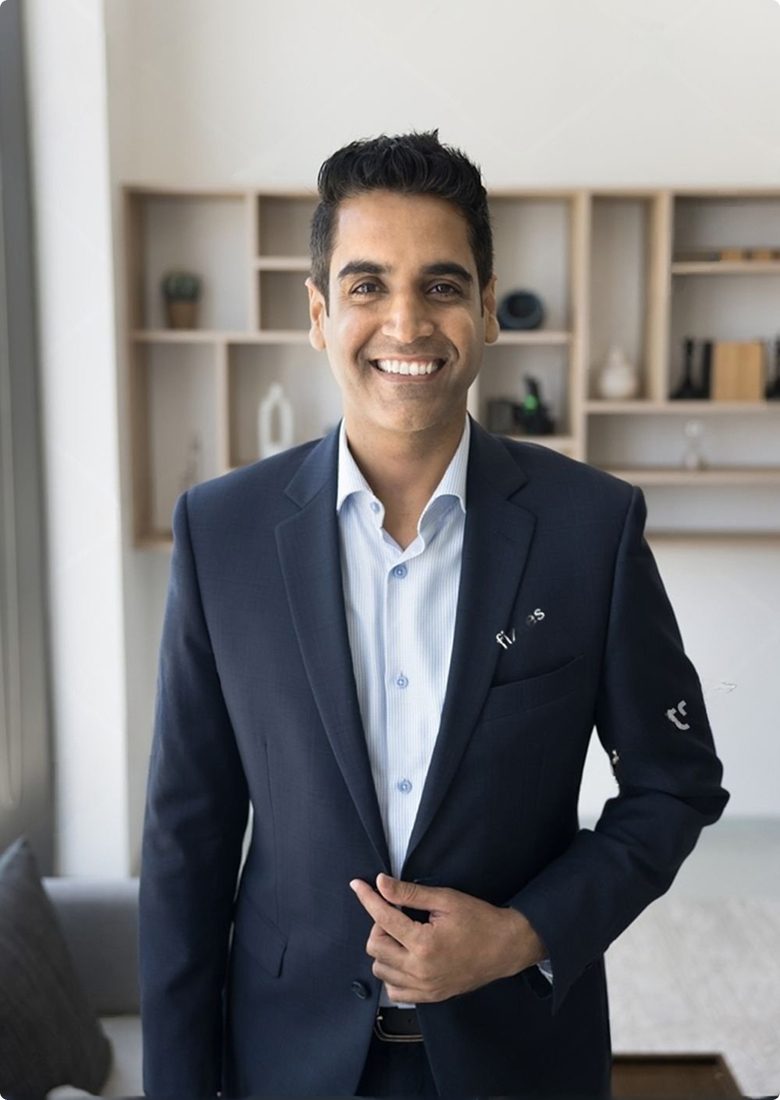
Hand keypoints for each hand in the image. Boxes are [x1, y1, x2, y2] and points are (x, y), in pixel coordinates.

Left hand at [349, 873, 546, 1002]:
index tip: (357, 885)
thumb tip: (381, 883)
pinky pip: (395, 991)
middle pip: (375, 947)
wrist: (505, 948)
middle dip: (379, 925)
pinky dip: (392, 973)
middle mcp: (419, 970)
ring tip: (402, 935)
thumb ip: (409, 894)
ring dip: (384, 949)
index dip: (368, 898)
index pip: (383, 918)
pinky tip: (404, 957)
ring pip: (380, 970)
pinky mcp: (429, 997)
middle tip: (396, 913)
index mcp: (424, 943)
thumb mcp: (445, 899)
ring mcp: (424, 987)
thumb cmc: (479, 919)